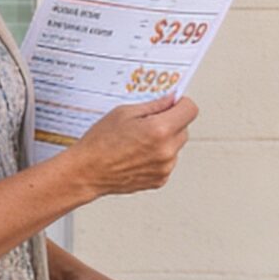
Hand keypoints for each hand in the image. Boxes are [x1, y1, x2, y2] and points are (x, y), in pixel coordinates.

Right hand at [69, 96, 197, 197]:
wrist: (87, 171)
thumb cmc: (100, 143)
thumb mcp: (125, 112)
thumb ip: (154, 105)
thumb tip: (171, 100)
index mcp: (160, 130)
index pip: (190, 110)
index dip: (181, 104)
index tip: (172, 104)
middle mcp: (167, 151)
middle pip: (184, 128)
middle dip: (171, 122)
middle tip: (148, 122)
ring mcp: (165, 167)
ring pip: (176, 146)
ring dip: (165, 141)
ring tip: (138, 141)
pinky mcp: (160, 180)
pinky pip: (168, 162)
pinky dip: (158, 156)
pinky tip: (138, 154)